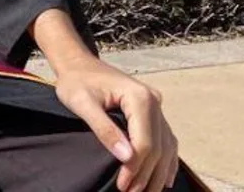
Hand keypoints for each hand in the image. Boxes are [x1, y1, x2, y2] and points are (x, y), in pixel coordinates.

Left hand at [54, 57, 178, 191]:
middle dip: (146, 174)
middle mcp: (154, 101)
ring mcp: (156, 105)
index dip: (136, 167)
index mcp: (139, 97)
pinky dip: (167, 160)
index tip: (123, 186)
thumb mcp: (82, 104)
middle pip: (158, 146)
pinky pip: (166, 139)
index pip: (145, 141)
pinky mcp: (152, 111)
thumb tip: (126, 157)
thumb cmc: (76, 82)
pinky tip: (164, 178)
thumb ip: (104, 129)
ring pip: (166, 145)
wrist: (78, 64)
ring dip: (158, 172)